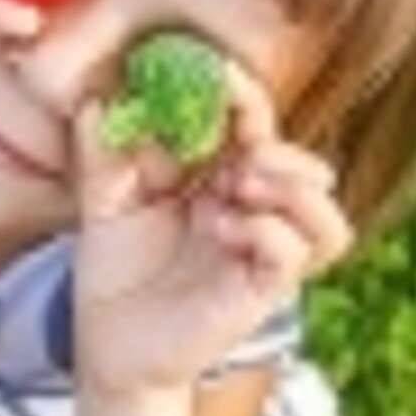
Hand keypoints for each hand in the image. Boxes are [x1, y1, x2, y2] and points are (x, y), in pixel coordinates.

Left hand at [73, 64, 352, 395]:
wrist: (107, 345)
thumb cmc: (114, 272)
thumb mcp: (102, 202)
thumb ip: (102, 152)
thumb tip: (93, 99)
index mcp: (217, 179)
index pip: (251, 127)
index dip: (241, 95)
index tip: (214, 71)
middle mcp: (250, 211)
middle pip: (299, 161)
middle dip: (271, 146)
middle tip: (230, 152)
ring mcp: (260, 252)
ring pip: (322, 209)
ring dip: (289, 184)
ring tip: (236, 187)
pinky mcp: (261, 290)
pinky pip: (297, 251)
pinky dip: (271, 229)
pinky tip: (226, 228)